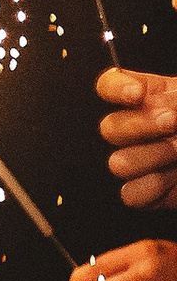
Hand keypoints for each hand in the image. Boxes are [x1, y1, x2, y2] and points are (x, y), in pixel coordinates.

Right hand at [96, 64, 176, 208]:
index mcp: (153, 98)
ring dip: (151, 157)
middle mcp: (143, 128)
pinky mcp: (153, 192)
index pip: (110, 86)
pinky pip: (132, 194)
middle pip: (111, 127)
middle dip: (142, 126)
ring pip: (119, 162)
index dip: (117, 89)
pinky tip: (175, 178)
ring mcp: (146, 161)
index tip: (138, 94)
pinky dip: (154, 187)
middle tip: (173, 123)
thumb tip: (168, 107)